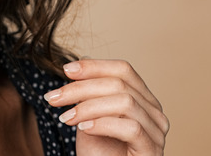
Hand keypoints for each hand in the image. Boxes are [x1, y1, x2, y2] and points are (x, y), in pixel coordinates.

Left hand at [44, 59, 168, 154]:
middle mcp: (155, 112)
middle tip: (53, 98)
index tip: (66, 70)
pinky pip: (131, 127)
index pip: (123, 70)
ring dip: (88, 107)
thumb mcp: (89, 117)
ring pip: (125, 102)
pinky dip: (102, 124)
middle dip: (81, 88)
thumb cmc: (99, 153)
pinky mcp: (152, 150)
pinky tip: (83, 128)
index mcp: (142, 99)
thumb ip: (89, 94)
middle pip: (120, 84)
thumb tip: (80, 63)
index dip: (94, 66)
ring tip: (65, 118)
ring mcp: (156, 132)